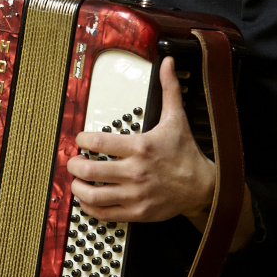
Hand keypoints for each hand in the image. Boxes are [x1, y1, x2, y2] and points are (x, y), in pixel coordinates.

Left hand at [66, 56, 215, 225]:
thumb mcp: (177, 118)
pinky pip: (106, 213)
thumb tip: (167, 63)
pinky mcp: (137, 212)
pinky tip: (87, 200)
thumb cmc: (186, 153)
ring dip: (78, 188)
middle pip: (90, 170)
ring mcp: (135, 194)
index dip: (82, 141)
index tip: (79, 140)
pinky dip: (90, 208)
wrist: (204, 187)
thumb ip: (169, 89)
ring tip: (76, 181)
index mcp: (140, 147)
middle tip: (72, 161)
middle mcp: (135, 172)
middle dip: (74, 165)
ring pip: (94, 195)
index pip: (99, 143)